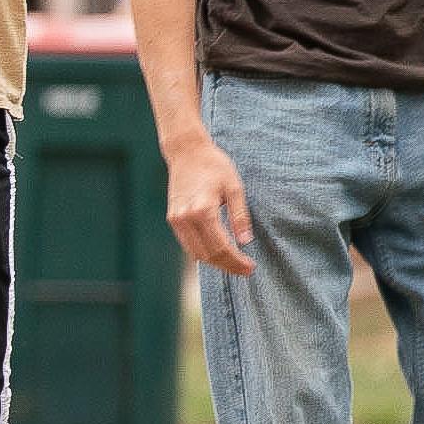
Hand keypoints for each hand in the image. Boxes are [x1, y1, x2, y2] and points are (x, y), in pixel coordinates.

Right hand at [164, 135, 256, 276]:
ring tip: (233, 264)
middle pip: (207, 254)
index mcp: (203, 210)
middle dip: (227, 266)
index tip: (250, 268)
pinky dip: (202, 252)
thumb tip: (245, 242)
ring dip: (214, 262)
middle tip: (245, 270)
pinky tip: (216, 252)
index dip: (236, 261)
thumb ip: (240, 216)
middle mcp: (185, 218)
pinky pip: (187, 243)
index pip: (221, 247)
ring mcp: (176, 219)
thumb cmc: (214, 166)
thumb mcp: (234, 188)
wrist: (186, 152)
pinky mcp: (172, 217)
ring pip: (195, 253)